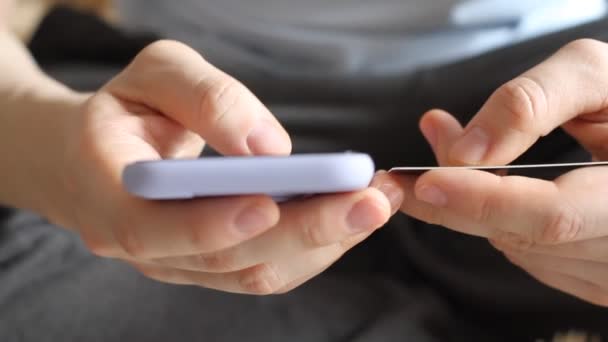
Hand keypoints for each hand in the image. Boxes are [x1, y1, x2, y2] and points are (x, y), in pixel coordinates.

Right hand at [37, 40, 401, 294]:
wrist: (99, 155)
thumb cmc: (127, 108)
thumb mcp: (154, 75)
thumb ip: (205, 97)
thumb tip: (267, 147)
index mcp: (107, 193)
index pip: (151, 228)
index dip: (211, 223)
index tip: (272, 201)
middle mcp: (141, 244)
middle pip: (226, 257)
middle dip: (305, 230)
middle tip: (370, 200)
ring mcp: (179, 263)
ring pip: (256, 271)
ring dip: (324, 242)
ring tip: (378, 202)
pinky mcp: (212, 266)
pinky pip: (268, 269)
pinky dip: (316, 247)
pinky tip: (352, 217)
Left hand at [396, 39, 607, 305]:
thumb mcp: (596, 78)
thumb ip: (532, 103)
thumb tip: (464, 150)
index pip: (552, 216)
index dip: (483, 201)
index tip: (425, 181)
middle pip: (521, 237)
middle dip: (453, 203)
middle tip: (400, 176)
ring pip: (514, 247)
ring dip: (470, 206)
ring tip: (454, 157)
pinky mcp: (593, 278)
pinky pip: (528, 254)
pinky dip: (495, 218)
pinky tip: (492, 185)